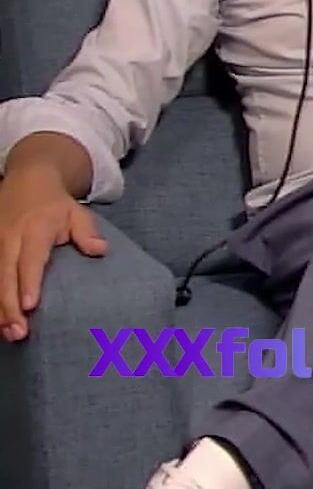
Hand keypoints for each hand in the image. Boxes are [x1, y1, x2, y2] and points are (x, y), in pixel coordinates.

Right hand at [0, 164, 107, 341]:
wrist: (26, 181)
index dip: (29, 282)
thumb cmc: (55, 205)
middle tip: (19, 332)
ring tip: (10, 334)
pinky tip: (1, 321)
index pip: (30, 259)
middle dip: (9, 306)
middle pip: (6, 275)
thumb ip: (87, 232)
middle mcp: (10, 239)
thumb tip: (100, 250)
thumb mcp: (76, 212)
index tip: (29, 305)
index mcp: (35, 230)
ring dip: (0, 308)